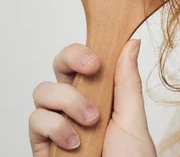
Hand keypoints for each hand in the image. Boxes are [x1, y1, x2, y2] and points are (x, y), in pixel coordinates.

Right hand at [29, 40, 156, 156]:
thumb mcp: (134, 119)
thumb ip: (127, 82)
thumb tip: (132, 43)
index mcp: (102, 94)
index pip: (84, 60)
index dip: (84, 52)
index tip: (98, 60)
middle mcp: (76, 105)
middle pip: (58, 66)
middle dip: (70, 59)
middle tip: (92, 69)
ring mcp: (58, 124)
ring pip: (43, 91)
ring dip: (69, 102)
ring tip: (90, 123)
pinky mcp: (42, 146)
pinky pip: (35, 121)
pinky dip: (56, 127)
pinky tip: (74, 142)